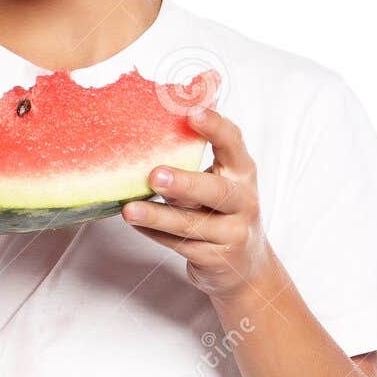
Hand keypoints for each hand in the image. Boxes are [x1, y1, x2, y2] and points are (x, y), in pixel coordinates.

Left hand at [122, 105, 268, 300]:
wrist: (246, 266)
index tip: (192, 113)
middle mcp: (244, 202)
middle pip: (217, 192)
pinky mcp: (216, 259)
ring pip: (192, 225)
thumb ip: (200, 153)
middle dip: (185, 183)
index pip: (234, 144)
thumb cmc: (224, 210)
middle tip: (154, 175)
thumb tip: (169, 109)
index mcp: (242, 172)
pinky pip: (180, 245)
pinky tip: (136, 223)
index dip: (216, 127)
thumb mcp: (222, 178)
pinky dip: (155, 234)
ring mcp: (233, 234)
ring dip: (158, 216)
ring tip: (130, 210)